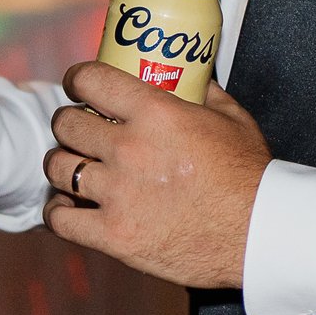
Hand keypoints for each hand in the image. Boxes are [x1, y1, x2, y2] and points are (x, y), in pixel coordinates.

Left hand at [42, 61, 271, 288]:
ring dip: (63, 165)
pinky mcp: (114, 235)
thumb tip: (196, 79)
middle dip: (70, 124)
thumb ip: (207, 94)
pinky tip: (68, 206)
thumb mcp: (232, 119)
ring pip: (57, 167)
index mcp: (155, 113)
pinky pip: (60, 219)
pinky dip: (58, 211)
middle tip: (81, 132)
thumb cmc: (249, 177)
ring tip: (75, 168)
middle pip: (66, 124)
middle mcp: (128, 149)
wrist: (258, 233)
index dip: (78, 79)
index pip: (91, 79)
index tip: (79, 86)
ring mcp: (117, 194)